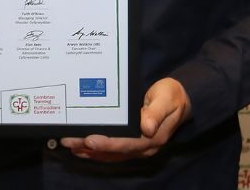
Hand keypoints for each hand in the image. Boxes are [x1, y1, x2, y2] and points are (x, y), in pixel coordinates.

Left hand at [59, 78, 190, 161]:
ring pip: (110, 154)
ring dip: (89, 151)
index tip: (88, 140)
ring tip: (69, 145)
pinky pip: (112, 151)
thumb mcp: (166, 99)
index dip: (107, 143)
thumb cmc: (172, 95)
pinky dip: (96, 151)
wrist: (181, 100)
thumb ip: (156, 112)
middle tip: (68, 140)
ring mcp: (137, 147)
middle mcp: (144, 147)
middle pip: (113, 151)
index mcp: (153, 137)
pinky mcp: (132, 143)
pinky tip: (82, 148)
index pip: (126, 143)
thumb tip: (147, 127)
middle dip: (89, 147)